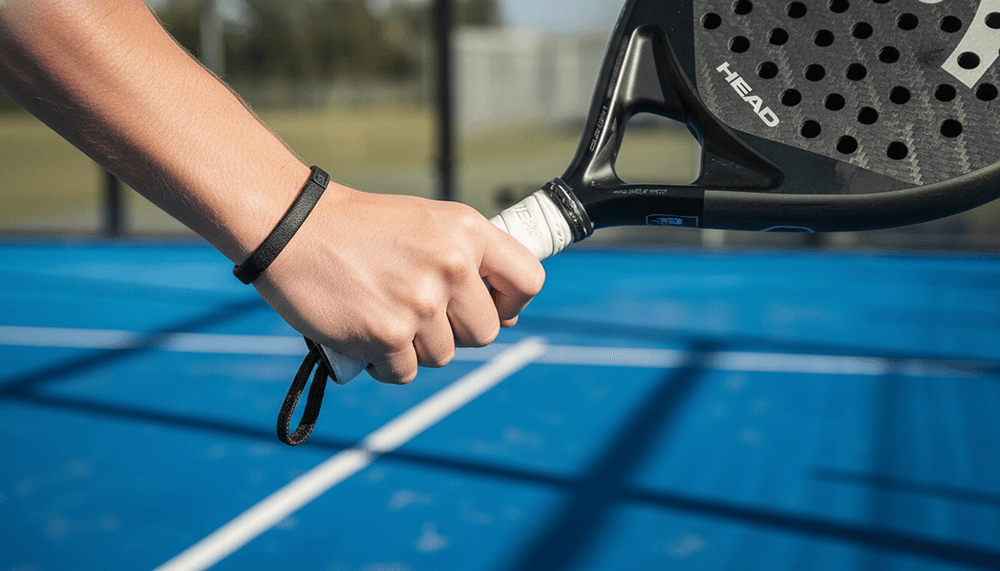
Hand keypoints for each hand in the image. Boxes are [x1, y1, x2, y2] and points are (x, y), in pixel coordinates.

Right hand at [253, 184, 544, 383]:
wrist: (291, 227)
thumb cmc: (360, 228)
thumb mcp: (427, 224)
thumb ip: (468, 260)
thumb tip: (505, 315)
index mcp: (468, 230)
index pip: (529, 280)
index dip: (513, 303)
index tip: (491, 309)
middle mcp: (452, 265)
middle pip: (485, 333)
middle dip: (454, 333)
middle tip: (418, 314)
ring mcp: (421, 302)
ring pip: (442, 356)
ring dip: (414, 348)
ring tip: (383, 314)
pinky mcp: (387, 334)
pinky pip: (404, 372)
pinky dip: (384, 363)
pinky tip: (364, 333)